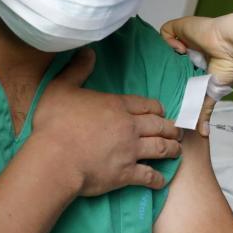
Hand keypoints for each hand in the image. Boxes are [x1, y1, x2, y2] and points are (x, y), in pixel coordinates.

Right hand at [34, 49, 183, 196]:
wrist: (54, 159)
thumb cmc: (54, 124)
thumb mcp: (61, 88)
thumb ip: (77, 69)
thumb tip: (88, 52)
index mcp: (115, 105)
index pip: (145, 104)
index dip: (156, 108)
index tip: (162, 111)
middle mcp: (128, 127)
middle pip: (158, 125)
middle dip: (170, 127)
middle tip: (177, 130)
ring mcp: (129, 151)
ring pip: (160, 148)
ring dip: (172, 148)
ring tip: (177, 150)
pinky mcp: (125, 174)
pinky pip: (148, 176)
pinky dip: (157, 179)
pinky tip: (161, 180)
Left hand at [161, 7, 232, 135]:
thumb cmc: (230, 65)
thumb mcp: (213, 92)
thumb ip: (203, 110)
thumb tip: (202, 133)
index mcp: (197, 63)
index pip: (176, 71)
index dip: (170, 78)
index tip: (169, 88)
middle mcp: (189, 50)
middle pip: (167, 57)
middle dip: (164, 67)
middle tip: (166, 78)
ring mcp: (185, 38)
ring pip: (163, 44)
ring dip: (167, 53)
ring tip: (177, 62)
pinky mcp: (181, 27)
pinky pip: (165, 32)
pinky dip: (169, 41)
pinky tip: (181, 49)